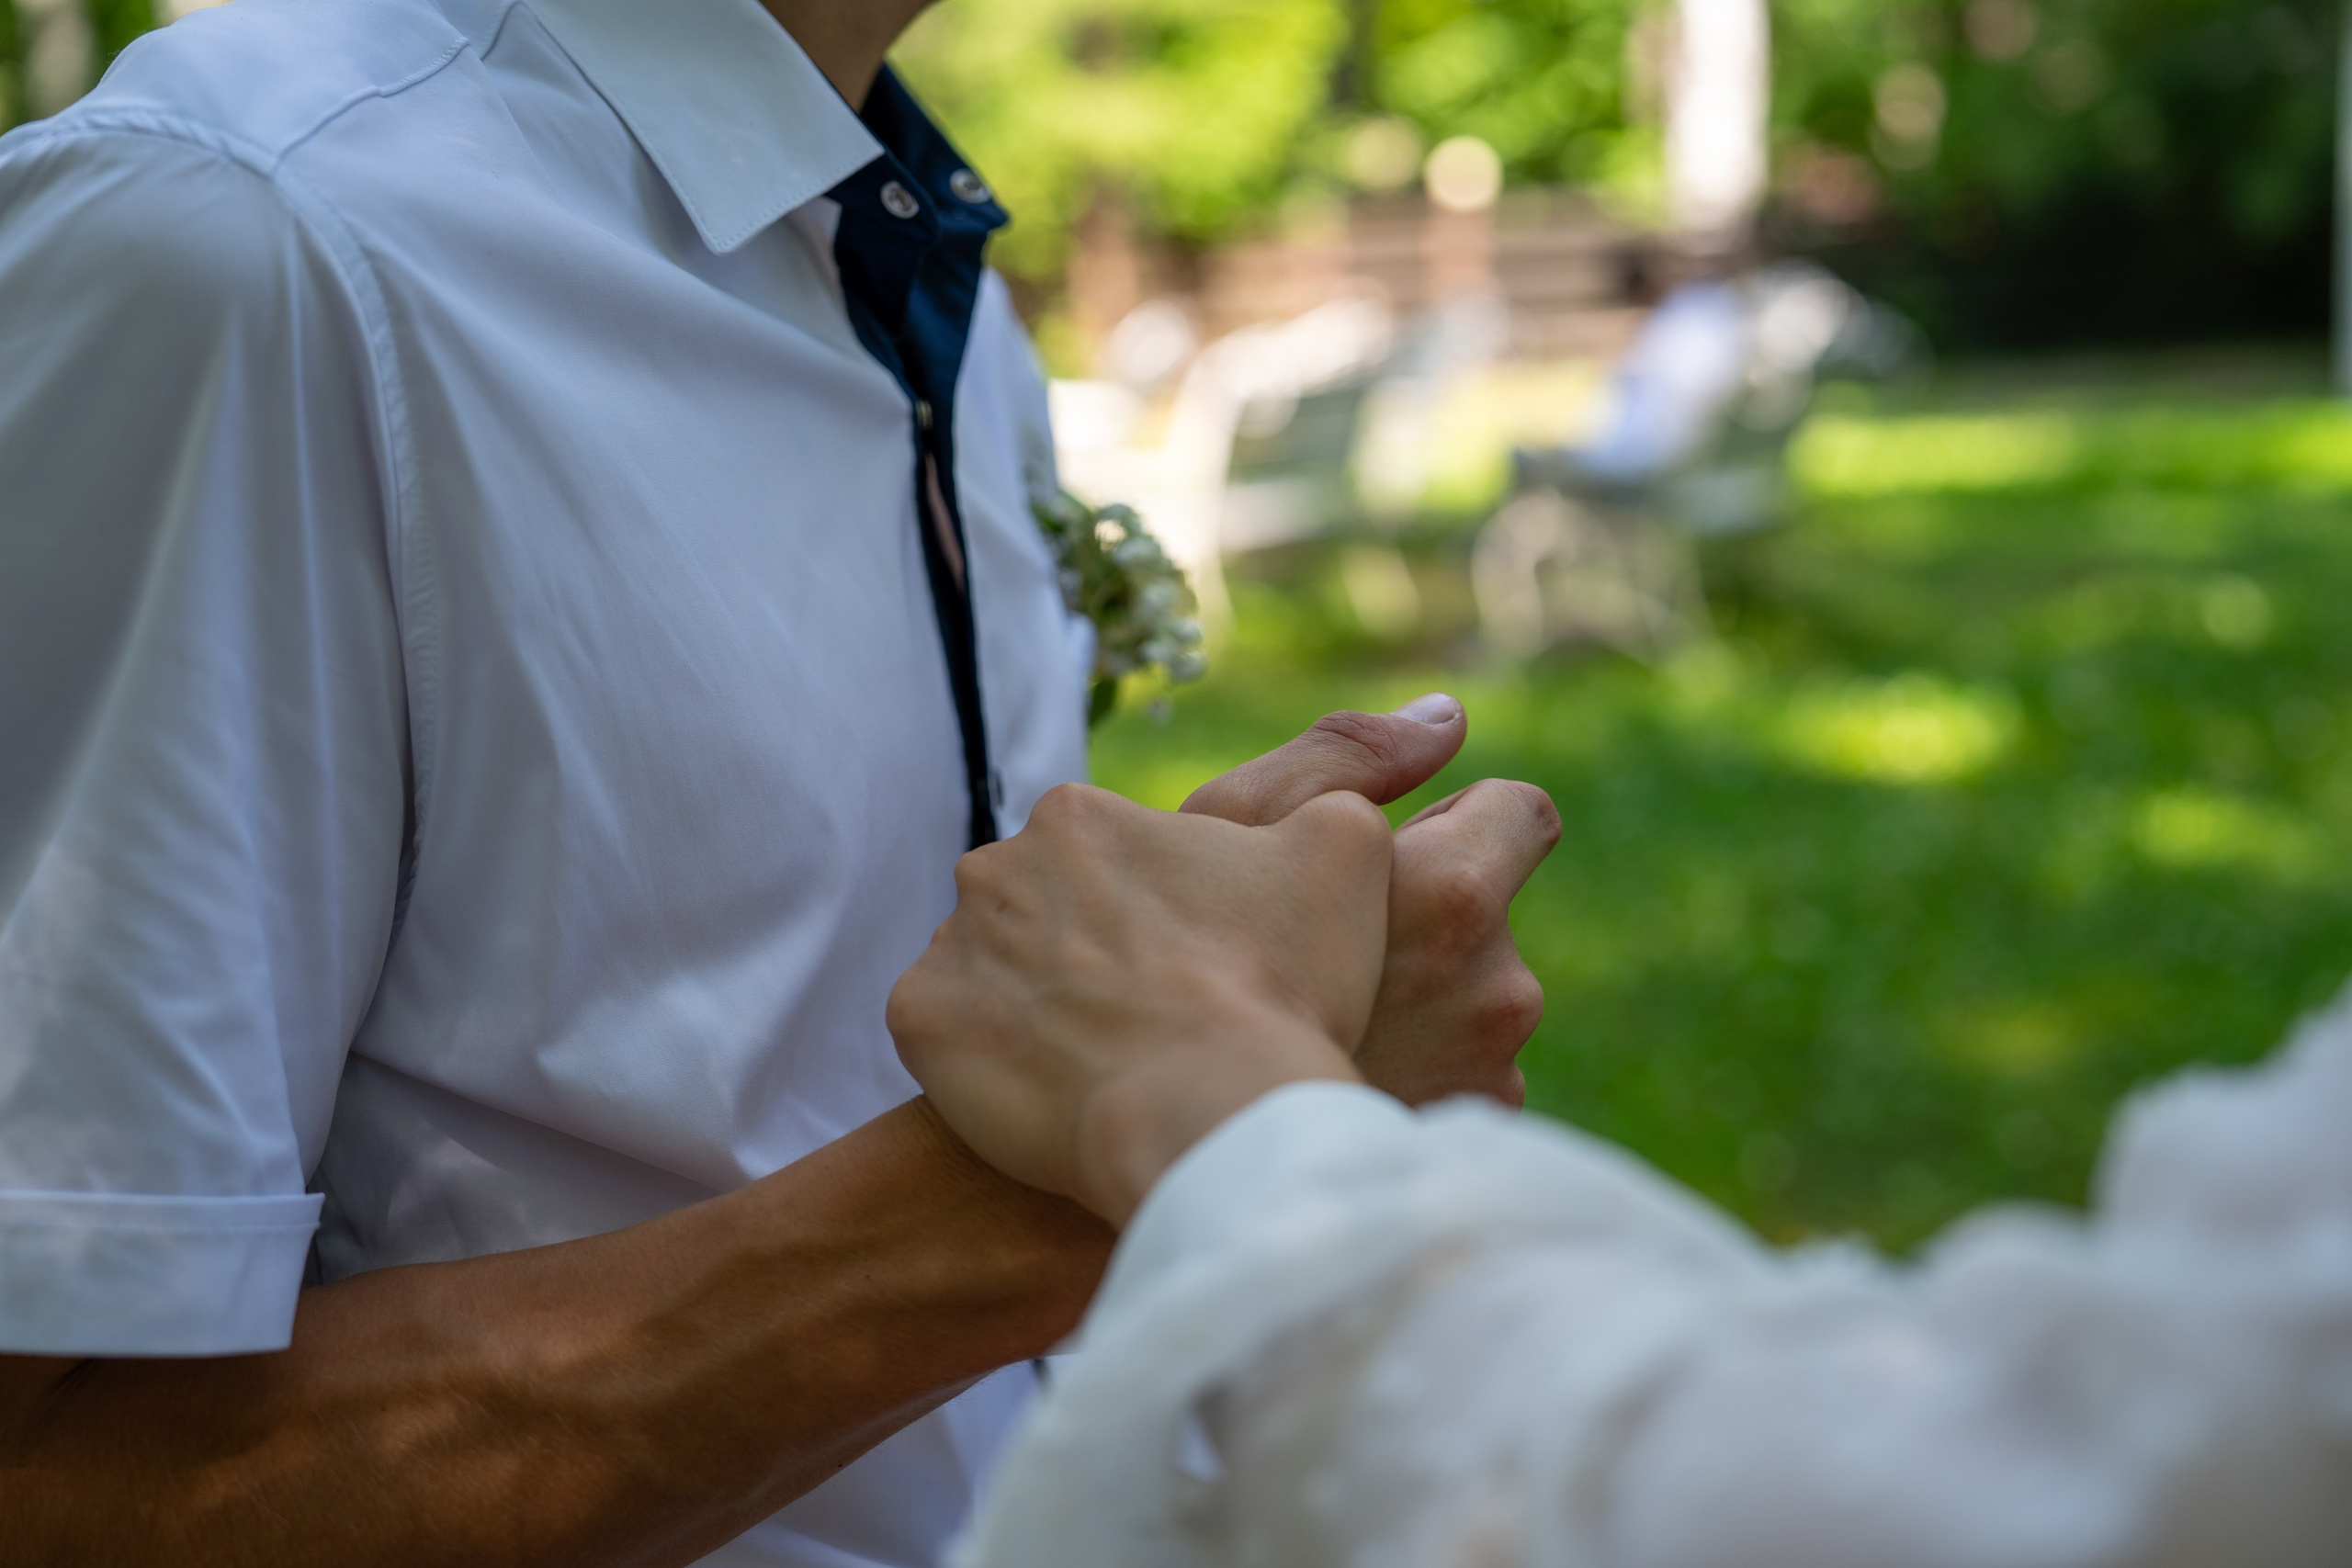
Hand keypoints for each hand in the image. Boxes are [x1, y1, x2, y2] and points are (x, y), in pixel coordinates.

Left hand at [890, 783, 1391, 1223]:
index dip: (1171, 921)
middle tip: (1160, 1021)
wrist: (1205, 1111)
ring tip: (1112, 1062)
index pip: (1117, 861)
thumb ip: (1355, 780)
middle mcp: (997, 862)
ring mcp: (950, 944)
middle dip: (1098, 955)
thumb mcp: (1344, 859)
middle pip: (1050, 911)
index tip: (1208, 973)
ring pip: (998, 967)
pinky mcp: (919, 1023)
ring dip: (1044, 1003)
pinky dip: (994, 1060)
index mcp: (1085, 813)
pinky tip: (1054, 1093)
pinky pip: (952, 1034)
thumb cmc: (1278, 985)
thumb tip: (1433, 715)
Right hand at [1180, 696, 1559, 1106]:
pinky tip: (1341, 1071)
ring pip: (1471, 992)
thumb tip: (1446, 718)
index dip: (1458, 819)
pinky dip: (1416, 1065)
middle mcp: (1499, 988)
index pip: (1522, 813)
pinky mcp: (1474, 1127)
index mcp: (1455, 894)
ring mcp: (1495, 1071)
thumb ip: (1346, 755)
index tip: (1401, 846)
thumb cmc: (1184, 970)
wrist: (1178, 1141)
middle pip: (1483, 909)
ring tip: (1325, 1016)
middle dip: (1421, 913)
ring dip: (1420, 992)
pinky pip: (1463, 1069)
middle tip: (1325, 947)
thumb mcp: (1234, 826)